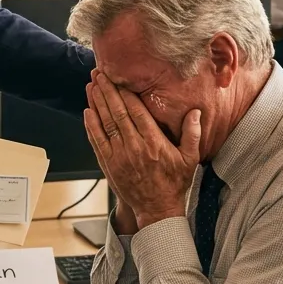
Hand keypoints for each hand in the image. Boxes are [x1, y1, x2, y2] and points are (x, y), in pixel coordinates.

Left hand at [83, 70, 201, 229]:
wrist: (157, 210)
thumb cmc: (174, 183)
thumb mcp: (190, 159)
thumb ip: (192, 134)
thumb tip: (195, 112)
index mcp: (154, 143)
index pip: (136, 112)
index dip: (125, 93)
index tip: (119, 78)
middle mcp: (134, 147)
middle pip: (118, 113)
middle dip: (107, 91)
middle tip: (100, 73)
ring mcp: (119, 156)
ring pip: (105, 124)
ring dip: (97, 103)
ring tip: (91, 85)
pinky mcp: (108, 164)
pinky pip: (97, 141)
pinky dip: (91, 125)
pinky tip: (87, 111)